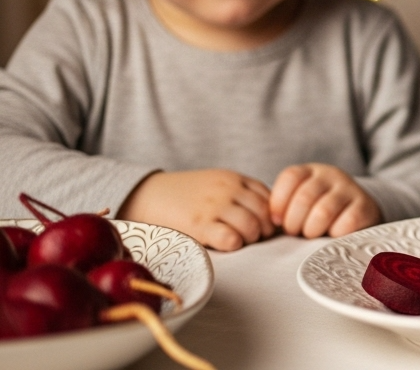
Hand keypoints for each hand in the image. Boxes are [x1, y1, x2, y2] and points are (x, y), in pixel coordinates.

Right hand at [117, 169, 275, 251]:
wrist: (146, 195)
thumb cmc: (185, 194)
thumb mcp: (216, 183)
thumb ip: (240, 192)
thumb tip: (267, 214)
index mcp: (234, 178)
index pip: (269, 197)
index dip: (270, 214)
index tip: (263, 225)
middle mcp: (228, 190)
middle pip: (265, 213)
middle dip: (264, 229)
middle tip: (253, 237)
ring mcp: (214, 206)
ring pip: (252, 226)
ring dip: (250, 238)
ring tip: (238, 240)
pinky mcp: (199, 225)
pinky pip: (232, 239)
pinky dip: (234, 244)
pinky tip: (225, 243)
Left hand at [269, 163, 380, 237]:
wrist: (359, 213)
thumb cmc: (319, 213)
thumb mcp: (300, 202)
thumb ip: (283, 207)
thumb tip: (261, 223)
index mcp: (310, 171)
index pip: (290, 177)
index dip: (278, 203)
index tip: (277, 222)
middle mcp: (331, 175)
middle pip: (304, 197)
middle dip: (294, 222)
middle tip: (295, 233)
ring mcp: (350, 190)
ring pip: (323, 211)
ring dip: (312, 230)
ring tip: (312, 235)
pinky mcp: (365, 207)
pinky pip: (346, 223)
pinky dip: (334, 235)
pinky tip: (333, 236)